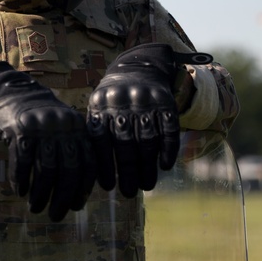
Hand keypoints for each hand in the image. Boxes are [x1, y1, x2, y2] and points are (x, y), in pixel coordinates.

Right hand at [0, 61, 94, 220]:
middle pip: (68, 170)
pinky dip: (21, 180)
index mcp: (79, 128)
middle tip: (56, 215)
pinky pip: (22, 162)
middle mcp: (63, 127)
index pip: (88, 164)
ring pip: (45, 170)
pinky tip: (20, 191)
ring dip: (41, 194)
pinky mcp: (19, 130)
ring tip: (36, 208)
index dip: (83, 189)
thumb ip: (74, 151)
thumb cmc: (42, 119)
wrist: (14, 92)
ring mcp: (41, 128)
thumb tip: (78, 193)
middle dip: (63, 198)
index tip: (76, 207)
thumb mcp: (64, 127)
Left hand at [87, 43, 209, 196]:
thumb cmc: (112, 99)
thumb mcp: (98, 108)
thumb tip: (92, 175)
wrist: (137, 67)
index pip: (100, 140)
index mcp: (99, 104)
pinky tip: (165, 166)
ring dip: (148, 166)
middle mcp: (121, 101)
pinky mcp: (165, 101)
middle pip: (125, 143)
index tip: (108, 187)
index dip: (104, 165)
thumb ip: (96, 134)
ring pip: (147, 139)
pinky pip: (169, 129)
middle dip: (128, 171)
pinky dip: (168, 149)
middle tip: (129, 192)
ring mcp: (145, 100)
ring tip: (146, 185)